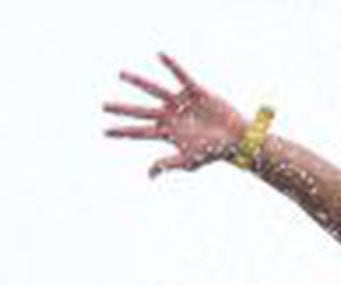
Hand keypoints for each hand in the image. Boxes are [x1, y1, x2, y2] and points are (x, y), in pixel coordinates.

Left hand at [103, 53, 249, 177]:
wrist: (236, 139)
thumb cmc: (214, 152)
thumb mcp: (189, 161)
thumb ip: (167, 164)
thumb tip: (149, 174)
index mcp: (168, 133)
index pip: (140, 132)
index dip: (122, 132)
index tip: (105, 132)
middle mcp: (171, 116)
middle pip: (141, 111)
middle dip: (122, 109)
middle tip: (103, 106)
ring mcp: (181, 103)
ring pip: (154, 91)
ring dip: (137, 82)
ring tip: (120, 74)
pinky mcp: (195, 92)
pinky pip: (181, 76)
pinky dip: (172, 66)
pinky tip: (160, 54)